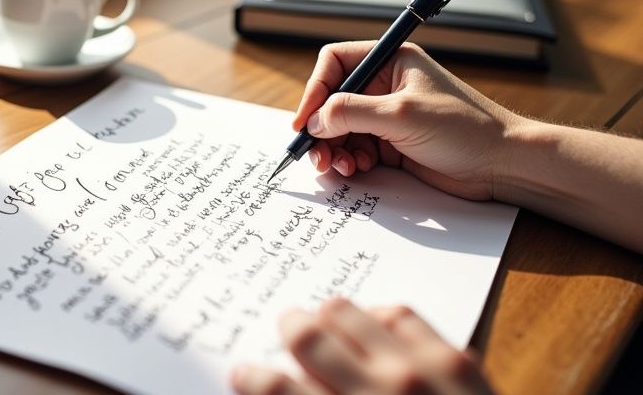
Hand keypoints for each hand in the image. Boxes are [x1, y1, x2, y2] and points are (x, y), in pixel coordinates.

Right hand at [231, 298, 491, 394]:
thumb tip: (278, 390)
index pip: (274, 388)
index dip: (251, 377)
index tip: (244, 372)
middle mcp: (374, 394)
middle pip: (306, 336)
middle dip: (287, 329)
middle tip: (287, 329)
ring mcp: (415, 372)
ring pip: (346, 312)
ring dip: (329, 317)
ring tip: (328, 324)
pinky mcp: (453, 359)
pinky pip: (400, 313)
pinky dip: (379, 317)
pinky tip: (375, 329)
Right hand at [292, 42, 519, 199]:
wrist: (503, 165)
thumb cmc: (465, 128)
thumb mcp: (401, 114)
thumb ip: (351, 113)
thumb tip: (314, 121)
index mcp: (390, 62)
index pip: (335, 64)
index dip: (315, 89)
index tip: (306, 120)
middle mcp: (385, 86)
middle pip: (332, 101)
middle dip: (321, 128)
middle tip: (315, 153)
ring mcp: (387, 117)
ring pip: (339, 130)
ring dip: (333, 149)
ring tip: (339, 167)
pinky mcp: (391, 145)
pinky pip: (355, 150)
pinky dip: (349, 161)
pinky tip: (356, 170)